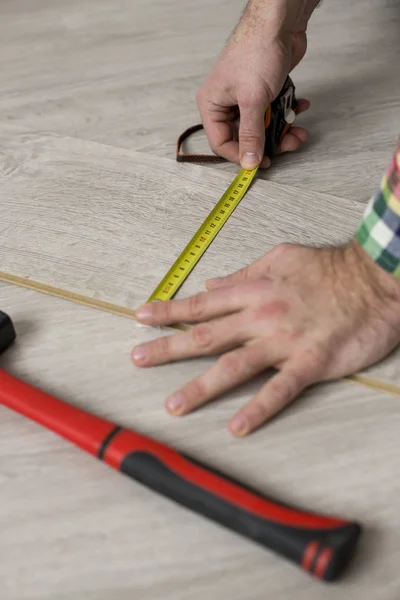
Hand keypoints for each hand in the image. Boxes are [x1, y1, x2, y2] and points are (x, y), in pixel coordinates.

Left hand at [132, 241, 399, 436]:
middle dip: (167, 349)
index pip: (201, 305)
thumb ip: (244, 274)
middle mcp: (260, 316)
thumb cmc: (329, 267)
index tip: (141, 317)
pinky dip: (257, 409)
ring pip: (233, 366)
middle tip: (137, 360)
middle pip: (205, 336)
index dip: (169, 311)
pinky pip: (279, 389)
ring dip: (200, 387)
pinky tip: (237, 427)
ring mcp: (283, 341)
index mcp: (253, 291)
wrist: (374, 279)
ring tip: (174, 405)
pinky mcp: (310, 362)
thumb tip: (212, 285)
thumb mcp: (280, 258)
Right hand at [196, 0, 317, 168]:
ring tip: (298, 129)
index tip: (262, 163)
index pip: (221, 143)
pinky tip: (299, 105)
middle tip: (288, 144)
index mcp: (212, 105)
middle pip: (245, 137)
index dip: (241, 156)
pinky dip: (288, 112)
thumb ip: (251, 134)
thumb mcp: (253, 100)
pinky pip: (274, 112)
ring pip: (263, 127)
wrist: (279, 21)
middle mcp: (227, 103)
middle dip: (269, 143)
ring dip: (283, 130)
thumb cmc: (256, 51)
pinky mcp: (264, 91)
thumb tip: (249, 162)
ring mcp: (246, 97)